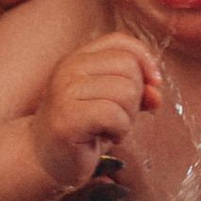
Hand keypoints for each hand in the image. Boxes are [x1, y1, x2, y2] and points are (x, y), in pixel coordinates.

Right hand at [35, 34, 161, 189]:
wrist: (44, 159)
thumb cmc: (82, 129)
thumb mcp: (112, 103)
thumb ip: (136, 91)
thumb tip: (156, 92)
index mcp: (78, 58)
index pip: (120, 41)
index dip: (144, 60)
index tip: (152, 84)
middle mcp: (69, 68)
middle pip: (129, 67)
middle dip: (136, 97)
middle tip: (118, 117)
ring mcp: (65, 91)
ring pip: (126, 91)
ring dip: (128, 117)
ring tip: (110, 128)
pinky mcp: (68, 117)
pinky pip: (115, 115)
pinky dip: (120, 130)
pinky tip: (106, 137)